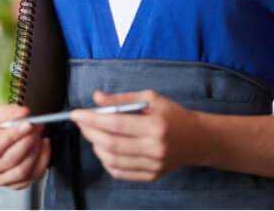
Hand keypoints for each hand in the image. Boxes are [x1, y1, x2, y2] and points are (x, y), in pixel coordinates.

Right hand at [0, 104, 50, 189]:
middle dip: (27, 142)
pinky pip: (33, 176)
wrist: (10, 138)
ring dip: (35, 151)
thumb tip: (24, 113)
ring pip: (22, 170)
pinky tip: (44, 145)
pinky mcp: (16, 185)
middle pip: (9, 160)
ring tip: (40, 135)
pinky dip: (43, 159)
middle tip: (38, 127)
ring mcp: (0, 180)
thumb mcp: (3, 114)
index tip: (28, 124)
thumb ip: (12, 112)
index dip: (12, 136)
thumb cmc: (3, 127)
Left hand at [71, 89, 200, 181]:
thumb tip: (96, 98)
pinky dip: (106, 162)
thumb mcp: (151, 98)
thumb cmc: (173, 115)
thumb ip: (123, 98)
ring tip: (92, 134)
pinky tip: (103, 149)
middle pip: (111, 144)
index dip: (92, 119)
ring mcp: (153, 165)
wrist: (197, 139)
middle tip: (81, 122)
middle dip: (90, 132)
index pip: (116, 124)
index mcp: (155, 126)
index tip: (76, 114)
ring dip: (96, 147)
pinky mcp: (151, 176)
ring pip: (113, 161)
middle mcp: (154, 148)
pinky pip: (121, 173)